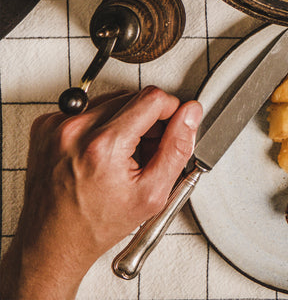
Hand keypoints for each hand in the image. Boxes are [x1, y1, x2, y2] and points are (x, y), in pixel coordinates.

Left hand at [0, 88, 201, 299]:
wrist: (53, 242)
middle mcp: (74, 130)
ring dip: (124, 120)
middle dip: (148, 120)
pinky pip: (86, 109)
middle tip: (145, 151)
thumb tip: (190, 115)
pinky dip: (99, 124)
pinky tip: (100, 151)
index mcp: (103, 145)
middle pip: (132, 97)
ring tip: (121, 154)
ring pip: (111, 100)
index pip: (153, 98)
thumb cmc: (95, 225)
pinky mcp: (45, 127)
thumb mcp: (152, 193)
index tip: (171, 128)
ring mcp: (55, 127)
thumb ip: (178, 147)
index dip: (171, 111)